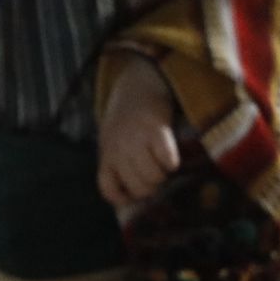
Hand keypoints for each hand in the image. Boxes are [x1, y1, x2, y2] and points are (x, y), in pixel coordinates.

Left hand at [98, 54, 179, 208]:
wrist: (138, 83)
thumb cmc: (127, 117)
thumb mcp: (112, 141)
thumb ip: (117, 163)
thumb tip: (131, 195)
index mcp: (107, 154)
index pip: (108, 190)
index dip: (123, 198)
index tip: (134, 193)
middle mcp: (119, 149)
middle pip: (139, 187)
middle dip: (151, 186)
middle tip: (155, 173)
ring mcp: (136, 140)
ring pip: (154, 177)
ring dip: (164, 173)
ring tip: (163, 162)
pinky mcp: (156, 130)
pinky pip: (168, 161)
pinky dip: (172, 161)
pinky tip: (171, 154)